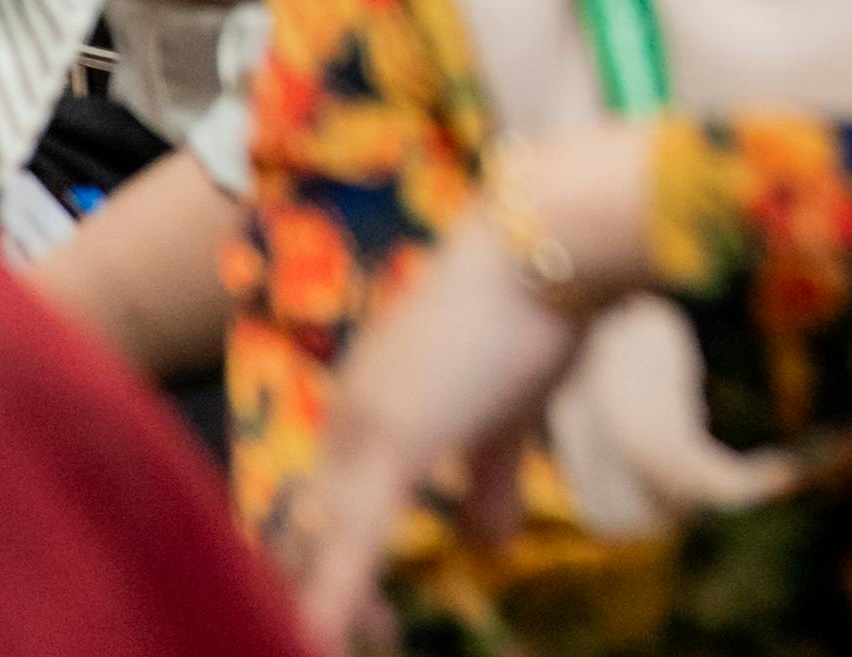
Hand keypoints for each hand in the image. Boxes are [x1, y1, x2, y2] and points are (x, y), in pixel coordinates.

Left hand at [274, 215, 596, 652]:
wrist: (546, 236)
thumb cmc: (536, 306)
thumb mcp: (513, 410)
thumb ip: (490, 479)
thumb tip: (491, 547)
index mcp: (368, 403)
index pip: (324, 503)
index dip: (330, 565)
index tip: (368, 617)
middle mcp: (351, 417)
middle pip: (305, 529)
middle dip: (320, 594)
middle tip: (364, 639)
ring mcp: (363, 432)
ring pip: (315, 544)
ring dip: (326, 607)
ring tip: (335, 648)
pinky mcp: (389, 449)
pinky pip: (347, 547)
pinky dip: (334, 603)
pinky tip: (328, 641)